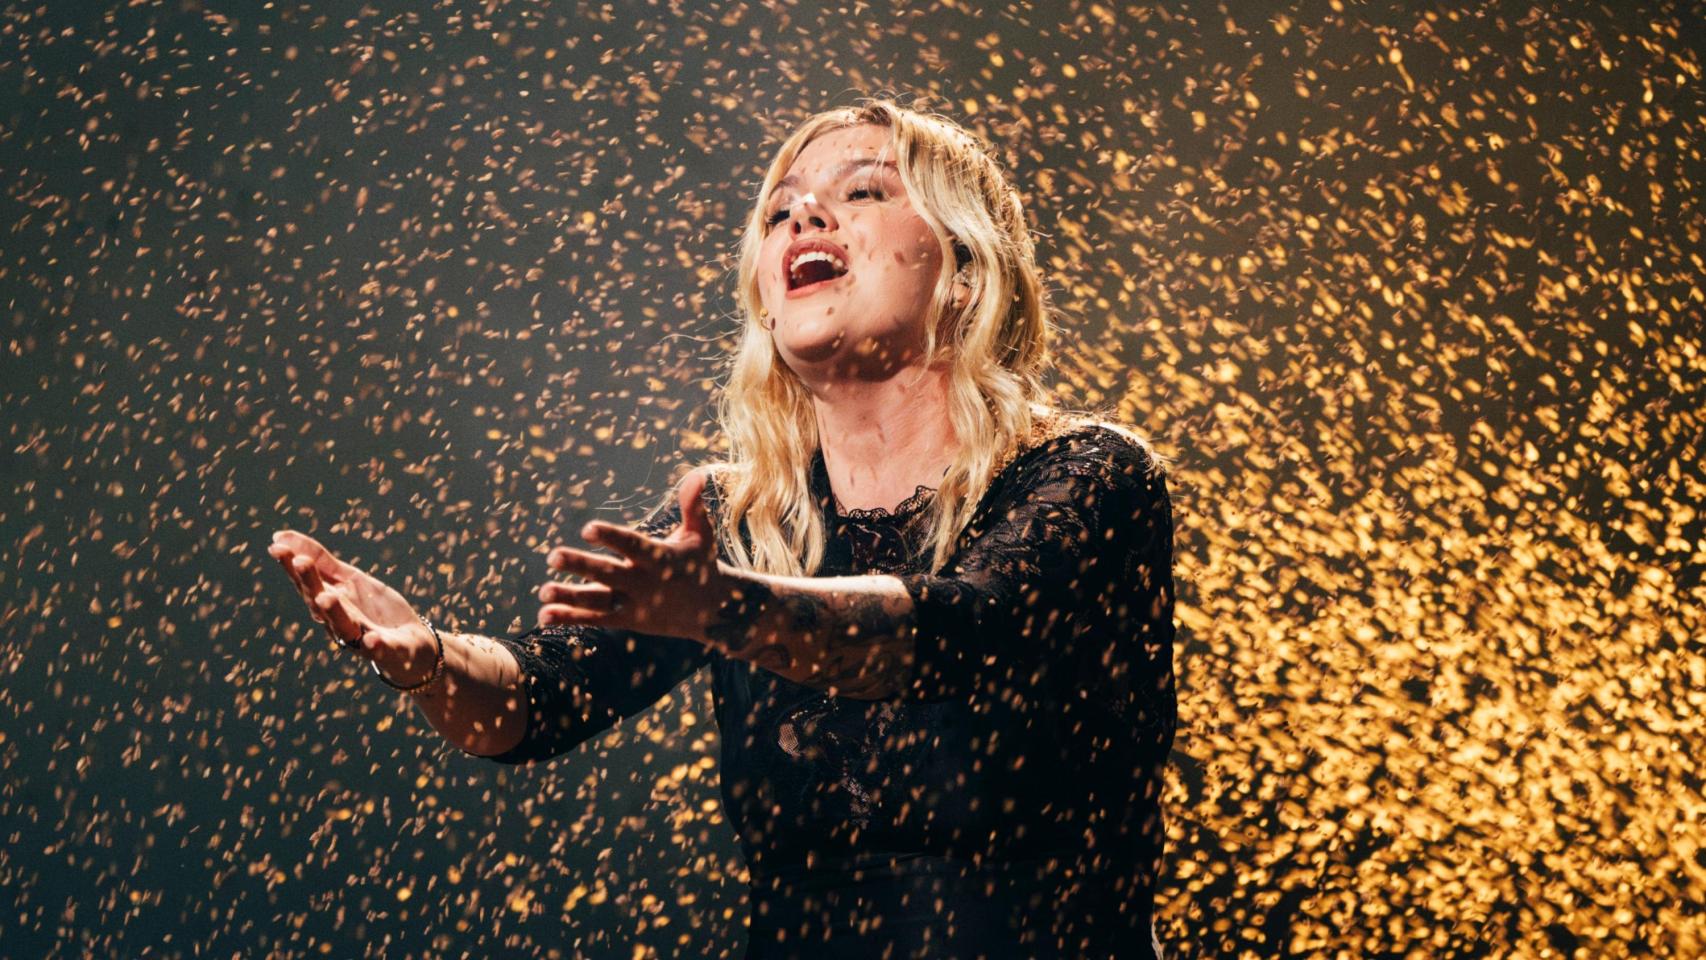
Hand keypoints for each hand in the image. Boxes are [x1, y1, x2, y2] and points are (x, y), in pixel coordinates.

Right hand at [268, 530, 439, 686]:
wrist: (410, 642)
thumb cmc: (373, 610)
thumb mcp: (350, 579)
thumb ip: (320, 560)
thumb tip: (279, 536)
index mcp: (330, 601)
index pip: (306, 583)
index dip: (291, 566)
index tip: (276, 547)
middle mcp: (339, 621)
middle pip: (320, 602)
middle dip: (310, 583)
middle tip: (299, 562)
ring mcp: (361, 638)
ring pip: (343, 626)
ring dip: (334, 612)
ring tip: (325, 597)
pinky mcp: (386, 651)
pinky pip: (378, 650)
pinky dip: (374, 646)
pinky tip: (372, 640)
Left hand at [538, 468, 736, 643]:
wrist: (713, 612)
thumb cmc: (702, 564)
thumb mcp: (700, 535)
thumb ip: (693, 506)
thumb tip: (697, 475)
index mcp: (660, 558)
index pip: (632, 546)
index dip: (611, 537)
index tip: (587, 528)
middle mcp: (645, 582)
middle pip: (608, 573)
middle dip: (581, 565)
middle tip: (553, 555)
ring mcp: (635, 604)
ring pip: (598, 601)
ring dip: (569, 597)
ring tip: (543, 590)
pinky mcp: (628, 620)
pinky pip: (596, 619)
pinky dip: (571, 617)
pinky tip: (544, 614)